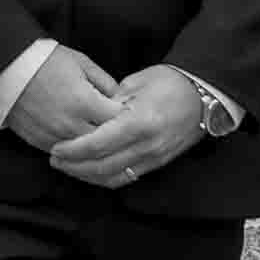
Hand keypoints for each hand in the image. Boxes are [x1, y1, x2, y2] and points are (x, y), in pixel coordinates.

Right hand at [4, 46, 121, 153]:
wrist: (7, 68)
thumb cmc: (45, 60)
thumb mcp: (81, 62)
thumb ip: (105, 82)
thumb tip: (121, 98)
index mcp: (85, 102)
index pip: (119, 120)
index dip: (127, 116)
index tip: (129, 112)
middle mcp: (71, 124)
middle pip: (105, 141)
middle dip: (114, 134)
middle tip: (119, 127)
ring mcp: (55, 136)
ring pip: (86, 153)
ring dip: (95, 146)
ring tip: (101, 136)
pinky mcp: (40, 143)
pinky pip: (66, 155)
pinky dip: (75, 151)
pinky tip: (80, 143)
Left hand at [50, 65, 207, 189]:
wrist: (204, 94)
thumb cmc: (169, 81)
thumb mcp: (135, 83)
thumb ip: (109, 103)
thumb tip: (88, 117)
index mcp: (138, 122)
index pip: (97, 144)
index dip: (73, 150)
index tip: (56, 148)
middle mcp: (146, 145)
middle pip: (102, 166)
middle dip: (74, 166)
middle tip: (55, 160)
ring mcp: (154, 157)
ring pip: (113, 177)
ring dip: (88, 176)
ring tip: (69, 167)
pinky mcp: (158, 163)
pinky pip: (127, 177)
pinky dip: (106, 178)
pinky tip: (92, 172)